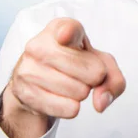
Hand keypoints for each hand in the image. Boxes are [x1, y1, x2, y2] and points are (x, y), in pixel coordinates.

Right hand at [5, 17, 125, 119]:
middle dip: (94, 78)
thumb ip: (113, 78)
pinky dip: (72, 108)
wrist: (36, 81)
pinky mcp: (25, 93)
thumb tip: (100, 102)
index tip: (65, 36)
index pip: (67, 30)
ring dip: (82, 94)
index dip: (69, 34)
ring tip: (70, 83)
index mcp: (59, 28)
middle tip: (82, 73)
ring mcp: (28, 69)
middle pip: (91, 72)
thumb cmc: (73, 63)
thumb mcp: (99, 62)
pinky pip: (67, 109)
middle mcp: (40, 44)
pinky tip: (61, 97)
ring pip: (80, 92)